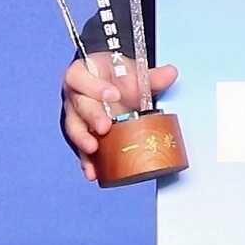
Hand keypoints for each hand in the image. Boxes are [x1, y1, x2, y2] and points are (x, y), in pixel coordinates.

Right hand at [57, 52, 176, 168]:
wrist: (109, 85)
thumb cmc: (114, 78)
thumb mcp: (130, 73)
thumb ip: (150, 75)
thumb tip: (170, 73)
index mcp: (81, 75)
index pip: (78, 77)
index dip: (93, 86)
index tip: (113, 94)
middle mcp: (74, 95)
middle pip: (77, 105)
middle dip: (91, 116)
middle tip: (104, 127)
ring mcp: (75, 116)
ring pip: (74, 127)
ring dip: (83, 140)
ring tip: (94, 150)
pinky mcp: (81, 134)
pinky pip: (80, 148)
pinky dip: (87, 161)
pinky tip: (93, 171)